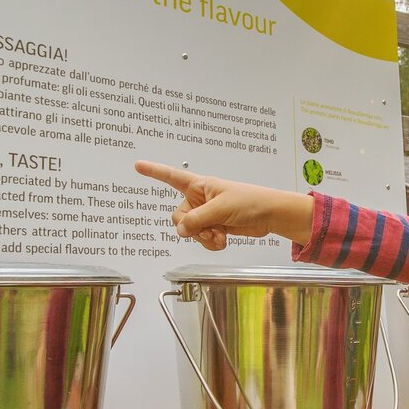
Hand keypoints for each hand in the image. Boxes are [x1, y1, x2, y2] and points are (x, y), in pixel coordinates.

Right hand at [134, 161, 313, 249]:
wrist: (270, 215)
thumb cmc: (251, 201)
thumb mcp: (221, 208)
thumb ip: (197, 219)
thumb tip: (180, 230)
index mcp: (199, 185)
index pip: (172, 176)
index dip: (154, 171)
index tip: (138, 165)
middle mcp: (199, 199)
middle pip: (179, 216)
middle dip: (191, 227)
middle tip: (207, 229)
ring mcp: (206, 214)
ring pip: (190, 231)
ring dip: (203, 237)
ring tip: (220, 235)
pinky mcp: (214, 227)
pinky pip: (201, 238)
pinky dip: (210, 243)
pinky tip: (222, 240)